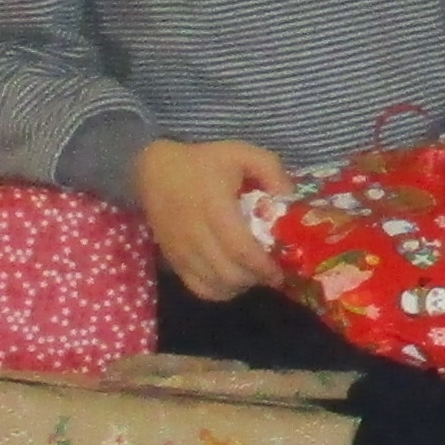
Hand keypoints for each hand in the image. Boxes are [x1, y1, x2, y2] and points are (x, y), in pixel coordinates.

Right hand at [131, 137, 292, 306]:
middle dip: (255, 279)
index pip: (241, 250)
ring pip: (214, 285)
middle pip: (229, 273)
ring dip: (239, 286)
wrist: (155, 171)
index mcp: (216, 209)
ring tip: (252, 275)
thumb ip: (270, 169)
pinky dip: (218, 291)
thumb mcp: (241, 153)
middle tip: (270, 273)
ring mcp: (182, 251)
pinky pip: (197, 287)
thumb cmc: (203, 162)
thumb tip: (289, 196)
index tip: (279, 270)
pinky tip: (230, 280)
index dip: (263, 267)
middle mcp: (196, 235)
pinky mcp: (173, 260)